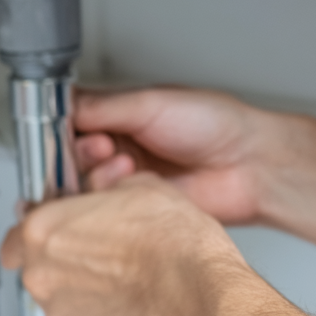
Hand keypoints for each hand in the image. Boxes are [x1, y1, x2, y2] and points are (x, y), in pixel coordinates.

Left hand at [0, 173, 245, 315]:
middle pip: (36, 264)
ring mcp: (59, 310)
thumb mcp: (134, 184)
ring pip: (59, 295)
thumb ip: (102, 190)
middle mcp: (41, 273)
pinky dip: (97, 311)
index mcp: (43, 229)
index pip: (16, 232)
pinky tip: (125, 295)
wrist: (191, 281)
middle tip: (97, 247)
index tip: (58, 226)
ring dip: (79, 286)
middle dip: (62, 257)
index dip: (40, 227)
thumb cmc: (167, 236)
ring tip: (118, 273)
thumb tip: (105, 192)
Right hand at [74, 88, 279, 225]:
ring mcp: (128, 180)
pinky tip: (131, 190)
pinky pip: (105, 212)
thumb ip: (104, 106)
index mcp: (122, 115)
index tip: (72, 132)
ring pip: (84, 186)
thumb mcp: (153, 103)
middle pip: (71, 158)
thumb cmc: (217, 124)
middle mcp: (122, 147)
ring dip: (98, 178)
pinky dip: (111, 202)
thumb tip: (64, 105)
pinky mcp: (137, 210)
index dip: (65, 129)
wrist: (251, 165)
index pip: (72, 122)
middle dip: (81, 154)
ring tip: (126, 168)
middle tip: (103, 149)